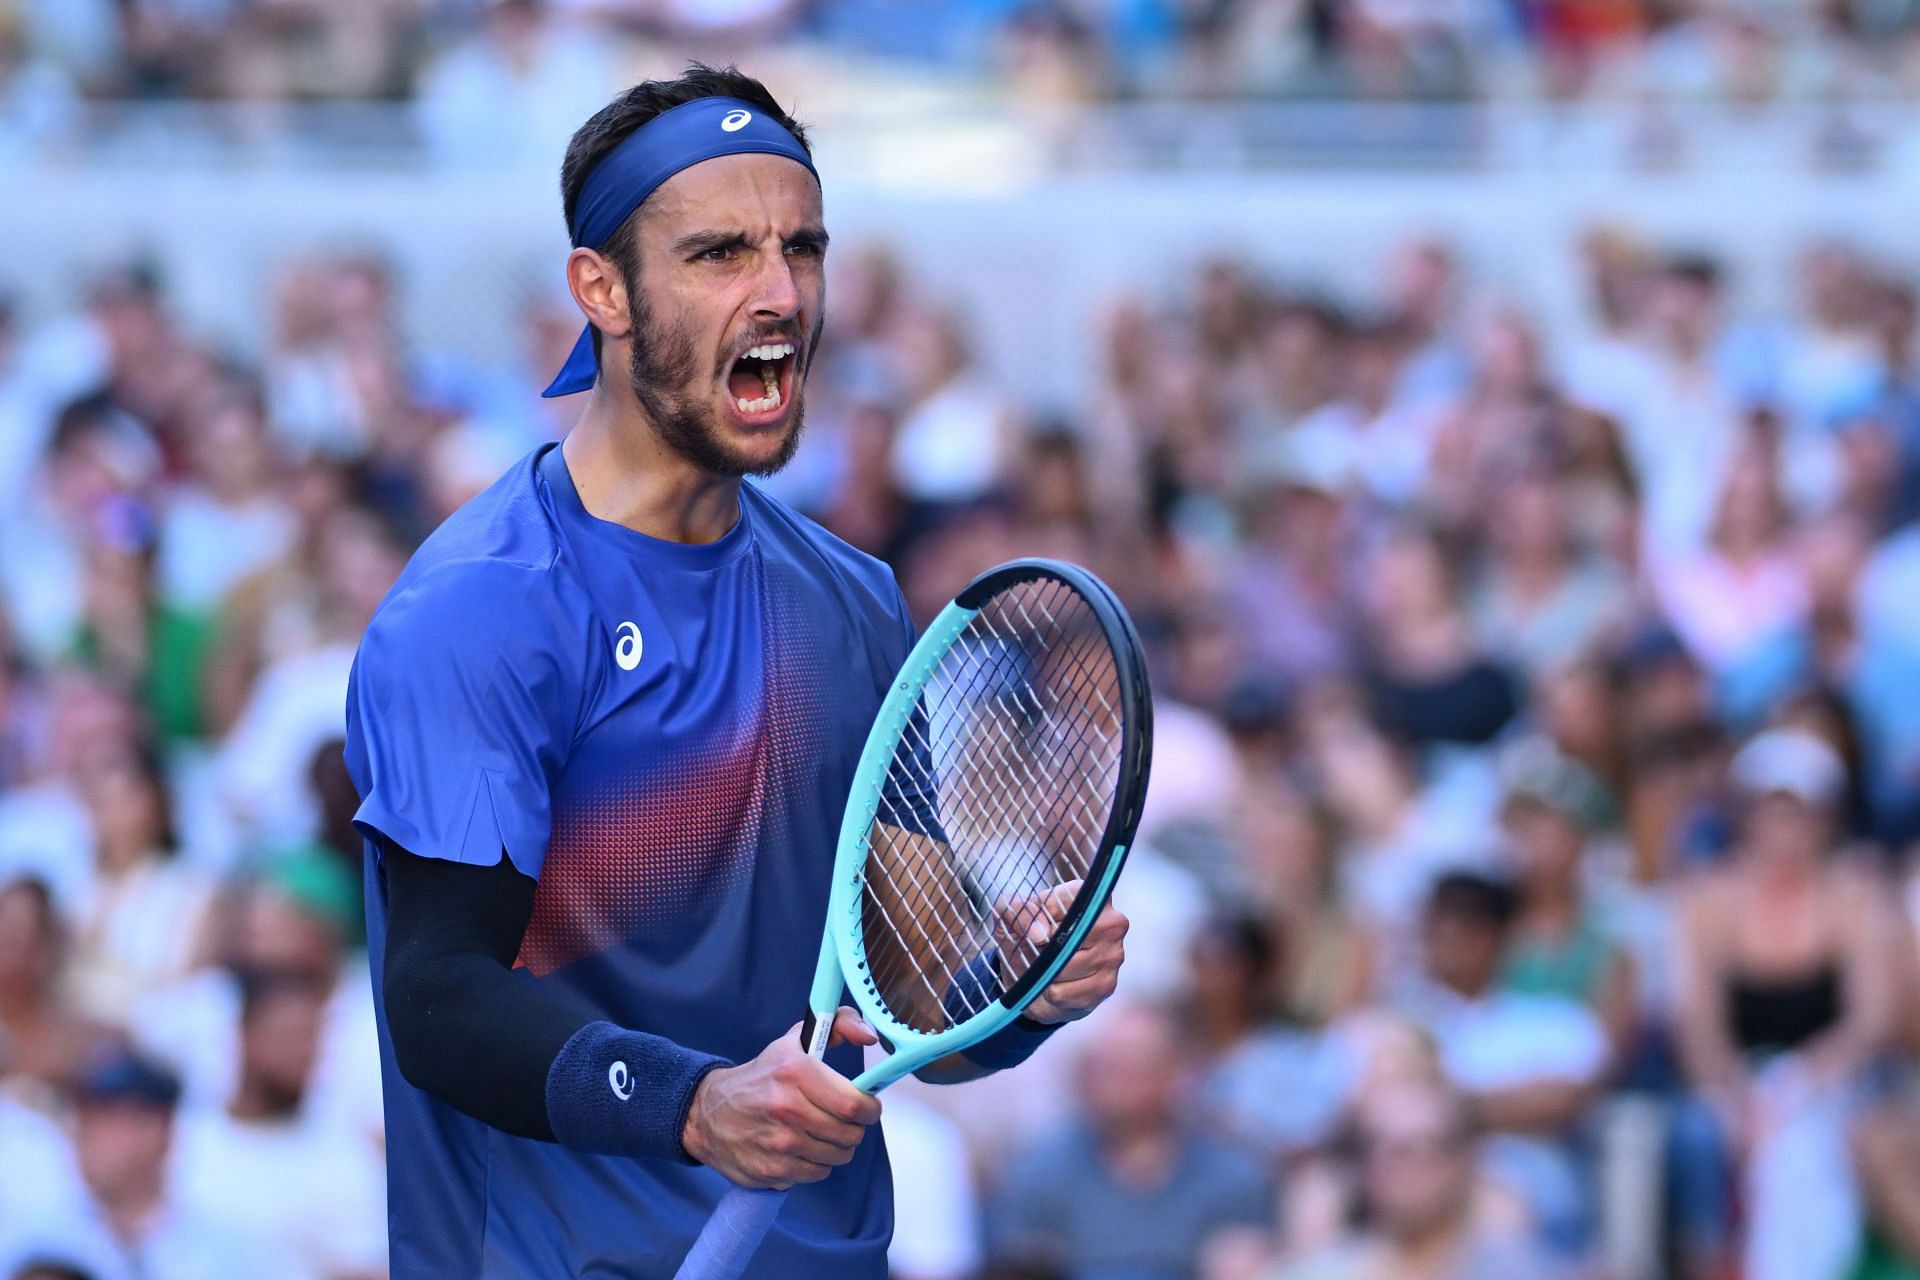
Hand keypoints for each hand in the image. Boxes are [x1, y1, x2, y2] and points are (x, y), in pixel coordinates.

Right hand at [681, 1007, 881, 1189]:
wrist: (708, 1112)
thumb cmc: (761, 1076)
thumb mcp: (796, 1041)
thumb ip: (840, 1026)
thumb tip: (870, 1036)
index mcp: (795, 1071)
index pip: (853, 1104)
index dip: (869, 1109)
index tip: (867, 1107)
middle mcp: (786, 1108)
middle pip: (849, 1134)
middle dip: (854, 1129)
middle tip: (842, 1120)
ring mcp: (778, 1143)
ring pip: (837, 1156)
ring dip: (836, 1147)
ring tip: (819, 1132)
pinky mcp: (771, 1170)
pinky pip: (817, 1174)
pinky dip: (816, 1164)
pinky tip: (801, 1148)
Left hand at [997, 881, 1127, 1025]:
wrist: (1031, 973)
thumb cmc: (1025, 933)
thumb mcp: (1009, 913)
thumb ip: (1018, 911)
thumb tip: (1040, 933)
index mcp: (1091, 894)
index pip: (1060, 903)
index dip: (1038, 916)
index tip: (1034, 922)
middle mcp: (1112, 922)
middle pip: (1065, 939)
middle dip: (1043, 948)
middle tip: (1040, 948)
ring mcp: (1114, 955)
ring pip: (1062, 969)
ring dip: (1045, 972)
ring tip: (1048, 965)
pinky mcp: (1107, 985)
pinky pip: (1062, 994)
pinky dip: (1050, 992)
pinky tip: (1056, 983)